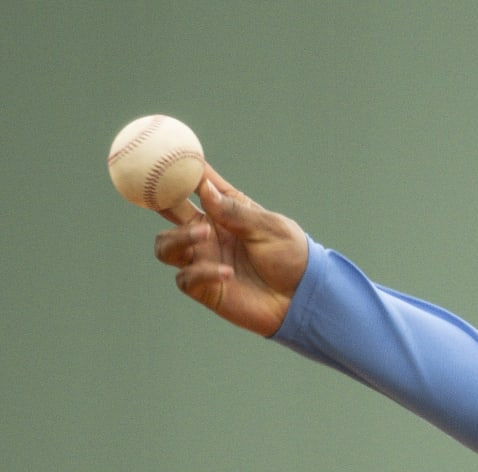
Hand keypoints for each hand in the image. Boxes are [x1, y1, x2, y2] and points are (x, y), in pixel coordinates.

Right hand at [152, 166, 307, 336]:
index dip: (180, 169)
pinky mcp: (205, 288)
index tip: (169, 155)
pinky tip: (228, 273)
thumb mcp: (269, 227)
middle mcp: (206, 233)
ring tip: (205, 235)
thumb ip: (235, 211)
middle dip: (160, 199)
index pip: (195, 185)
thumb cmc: (292, 257)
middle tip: (164, 192)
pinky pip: (185, 278)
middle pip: (168, 211)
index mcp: (223, 211)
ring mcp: (203, 260)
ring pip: (165, 245)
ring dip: (179, 238)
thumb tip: (203, 186)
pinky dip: (201, 273)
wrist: (304, 297)